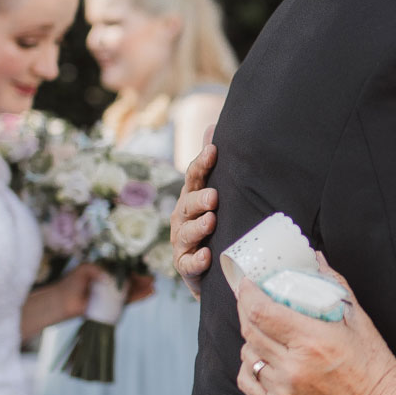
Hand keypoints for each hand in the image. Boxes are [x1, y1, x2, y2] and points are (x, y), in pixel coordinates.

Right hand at [169, 133, 217, 296]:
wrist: (208, 268)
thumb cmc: (213, 226)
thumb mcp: (213, 195)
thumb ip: (210, 166)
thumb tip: (213, 126)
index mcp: (190, 197)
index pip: (194, 177)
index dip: (202, 164)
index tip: (214, 150)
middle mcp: (182, 218)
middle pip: (187, 205)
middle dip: (199, 200)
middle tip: (214, 197)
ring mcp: (182, 242)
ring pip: (187, 233)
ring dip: (198, 227)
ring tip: (211, 222)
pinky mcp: (185, 266)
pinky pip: (189, 263)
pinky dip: (197, 260)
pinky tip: (207, 255)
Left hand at [234, 256, 395, 394]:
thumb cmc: (375, 367)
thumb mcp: (359, 320)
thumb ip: (334, 285)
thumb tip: (316, 259)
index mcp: (313, 340)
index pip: (261, 311)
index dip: (247, 293)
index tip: (247, 282)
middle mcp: (293, 366)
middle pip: (250, 330)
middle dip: (246, 309)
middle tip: (251, 299)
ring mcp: (284, 390)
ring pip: (248, 355)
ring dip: (251, 339)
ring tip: (265, 331)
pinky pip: (248, 382)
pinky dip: (250, 366)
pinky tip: (262, 359)